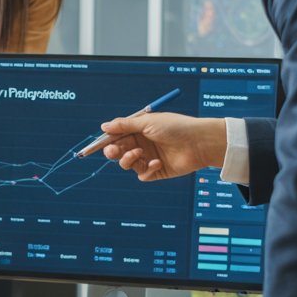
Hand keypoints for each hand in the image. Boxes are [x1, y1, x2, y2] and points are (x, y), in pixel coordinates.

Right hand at [99, 114, 225, 180]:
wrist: (199, 142)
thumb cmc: (175, 127)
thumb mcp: (147, 122)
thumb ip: (124, 126)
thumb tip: (103, 127)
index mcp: (139, 130)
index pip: (117, 136)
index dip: (107, 140)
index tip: (98, 145)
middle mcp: (143, 144)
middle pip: (119, 151)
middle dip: (114, 152)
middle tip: (113, 152)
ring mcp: (149, 157)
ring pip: (127, 164)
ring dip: (129, 159)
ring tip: (139, 154)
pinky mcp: (157, 171)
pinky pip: (143, 174)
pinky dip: (147, 169)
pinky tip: (158, 162)